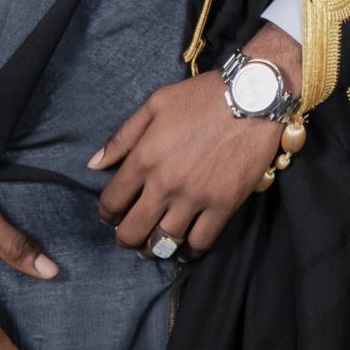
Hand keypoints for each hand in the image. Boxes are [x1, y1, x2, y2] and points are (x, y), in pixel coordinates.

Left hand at [90, 23, 295, 256]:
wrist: (255, 96)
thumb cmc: (203, 96)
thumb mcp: (157, 104)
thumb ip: (123, 136)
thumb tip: (94, 164)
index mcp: (144, 158)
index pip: (112, 202)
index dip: (107, 214)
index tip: (112, 215)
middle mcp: (165, 184)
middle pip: (132, 231)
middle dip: (125, 239)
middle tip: (129, 237)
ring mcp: (195, 197)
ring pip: (164, 241)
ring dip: (153, 249)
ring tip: (153, 247)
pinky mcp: (224, 204)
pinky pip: (201, 242)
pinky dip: (190, 253)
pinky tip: (185, 249)